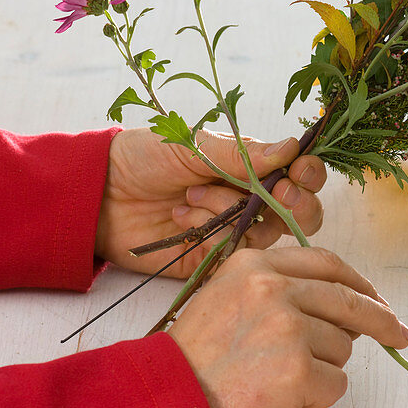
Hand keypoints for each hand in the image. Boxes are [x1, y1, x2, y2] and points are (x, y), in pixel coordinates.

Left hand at [95, 128, 326, 276]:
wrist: (99, 193)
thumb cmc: (145, 157)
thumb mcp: (194, 145)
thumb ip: (243, 154)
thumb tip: (293, 147)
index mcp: (252, 167)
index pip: (301, 174)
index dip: (308, 175)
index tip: (298, 171)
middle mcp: (250, 201)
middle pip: (300, 213)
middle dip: (294, 205)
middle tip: (273, 195)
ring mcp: (233, 233)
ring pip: (267, 235)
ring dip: (232, 212)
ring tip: (190, 196)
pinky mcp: (213, 261)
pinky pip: (236, 258)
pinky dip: (213, 236)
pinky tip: (182, 218)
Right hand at [167, 247, 407, 407]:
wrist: (165, 402)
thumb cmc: (194, 360)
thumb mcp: (226, 298)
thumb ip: (276, 289)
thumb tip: (339, 304)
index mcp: (255, 264)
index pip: (326, 263)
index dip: (358, 282)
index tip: (376, 298)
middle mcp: (273, 287)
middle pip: (348, 299)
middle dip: (381, 319)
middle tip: (399, 334)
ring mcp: (287, 326)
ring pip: (342, 348)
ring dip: (323, 370)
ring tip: (278, 382)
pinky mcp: (297, 368)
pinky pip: (335, 384)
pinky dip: (317, 399)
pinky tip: (281, 401)